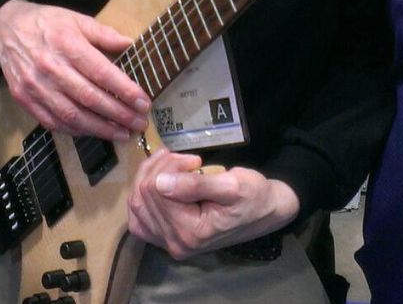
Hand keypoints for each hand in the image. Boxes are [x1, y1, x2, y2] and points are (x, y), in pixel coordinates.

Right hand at [0, 0, 149, 139]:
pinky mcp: (25, 100)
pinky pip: (53, 122)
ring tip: (122, 134)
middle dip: (118, 114)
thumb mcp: (76, 19)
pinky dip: (76, 131)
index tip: (143, 102)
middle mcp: (50, 67)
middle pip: (89, 98)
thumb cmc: (46, 23)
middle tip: (139, 123)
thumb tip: (130, 45)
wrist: (5, 30)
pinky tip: (94, 132)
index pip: (100, 72)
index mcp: (66, 44)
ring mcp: (35, 86)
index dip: (124, 90)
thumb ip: (103, 34)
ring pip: (72, 116)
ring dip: (100, 129)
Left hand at [126, 149, 301, 259]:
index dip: (169, 166)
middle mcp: (175, 244)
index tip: (194, 159)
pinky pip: (140, 219)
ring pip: (136, 206)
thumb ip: (195, 185)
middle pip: (142, 197)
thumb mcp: (231, 185)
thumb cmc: (254, 196)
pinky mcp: (168, 238)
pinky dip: (143, 198)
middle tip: (185, 160)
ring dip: (149, 178)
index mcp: (191, 232)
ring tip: (172, 166)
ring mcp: (169, 244)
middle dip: (158, 169)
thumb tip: (161, 182)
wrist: (266, 211)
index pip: (156, 191)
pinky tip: (158, 183)